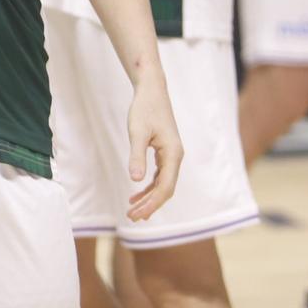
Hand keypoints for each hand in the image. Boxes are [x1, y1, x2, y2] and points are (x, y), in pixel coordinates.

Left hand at [126, 73, 181, 222]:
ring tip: (133, 211)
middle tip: (132, 217)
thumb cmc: (144, 108)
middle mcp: (176, 157)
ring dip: (149, 198)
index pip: (165, 187)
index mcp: (173, 154)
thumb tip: (136, 180)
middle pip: (166, 190)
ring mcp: (171, 155)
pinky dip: (149, 187)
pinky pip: (160, 176)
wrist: (151, 90)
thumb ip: (137, 156)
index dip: (152, 204)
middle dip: (150, 205)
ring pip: (163, 184)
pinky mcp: (165, 152)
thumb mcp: (137, 132)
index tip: (137, 214)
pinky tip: (137, 194)